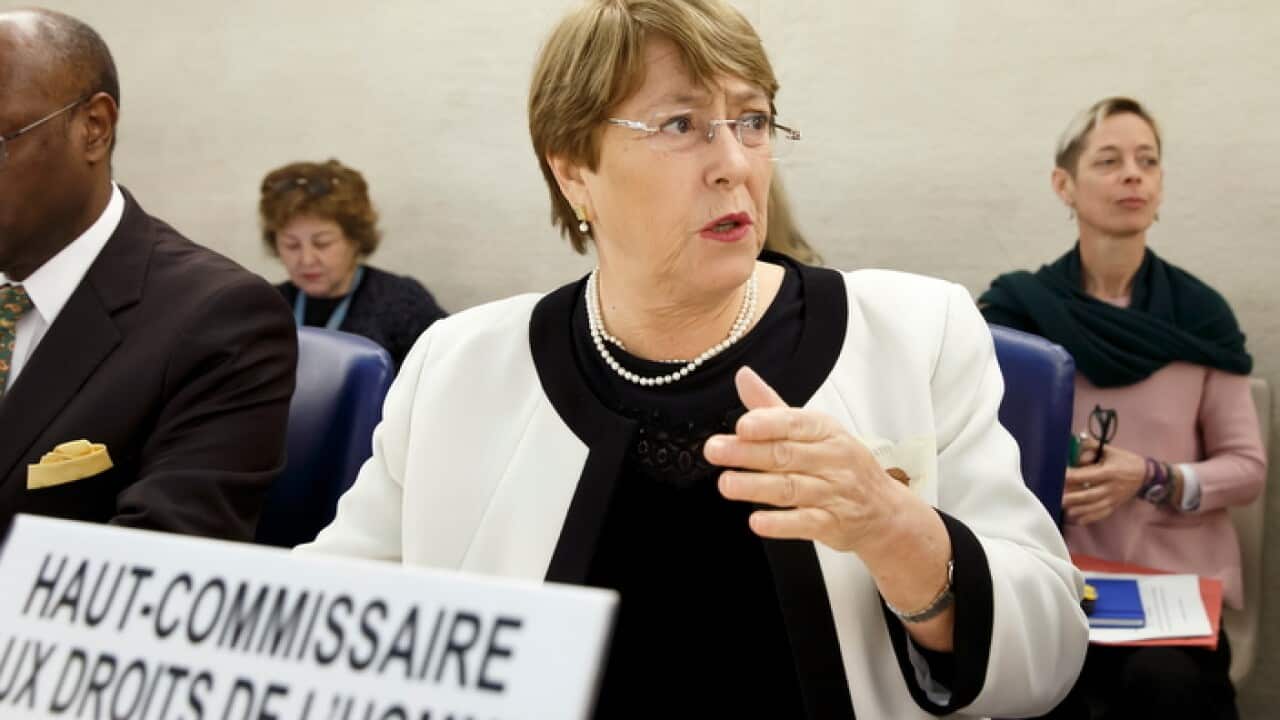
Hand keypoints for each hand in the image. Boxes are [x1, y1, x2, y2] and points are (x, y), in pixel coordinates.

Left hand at [703, 366, 915, 554]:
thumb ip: (774, 409)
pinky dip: (781, 523)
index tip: (741, 426)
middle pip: (786, 454)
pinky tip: (757, 521)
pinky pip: (806, 523)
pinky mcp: (833, 524)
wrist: (884, 512)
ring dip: (756, 486)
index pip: (796, 423)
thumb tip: (743, 377)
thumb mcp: (815, 432)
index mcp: (826, 431)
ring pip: (791, 488)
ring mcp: (834, 493)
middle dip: (747, 452)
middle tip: (715, 450)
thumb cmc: (843, 466)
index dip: (768, 424)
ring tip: (727, 484)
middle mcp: (832, 460)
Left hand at [1063, 439, 1145, 523]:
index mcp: (1109, 472)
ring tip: (1063, 509)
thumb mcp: (1110, 450)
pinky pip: (1100, 514)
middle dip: (1072, 497)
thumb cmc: (1124, 461)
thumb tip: (1075, 445)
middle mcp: (1110, 487)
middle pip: (1088, 495)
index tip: (1059, 476)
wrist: (1145, 476)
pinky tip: (1076, 520)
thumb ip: (1091, 446)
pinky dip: (1088, 518)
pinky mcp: (1114, 506)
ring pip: (1093, 507)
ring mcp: (1113, 499)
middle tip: (1056, 497)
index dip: (1072, 476)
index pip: (1087, 476)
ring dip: (1077, 509)